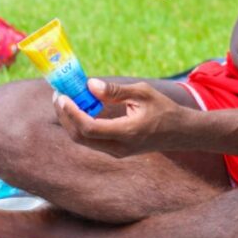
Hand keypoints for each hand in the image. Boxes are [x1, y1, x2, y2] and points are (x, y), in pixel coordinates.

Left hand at [54, 79, 184, 156]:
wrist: (179, 132)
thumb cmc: (164, 109)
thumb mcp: (143, 93)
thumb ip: (116, 91)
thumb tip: (90, 85)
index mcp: (126, 133)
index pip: (89, 128)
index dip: (72, 113)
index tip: (63, 97)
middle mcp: (118, 147)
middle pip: (80, 137)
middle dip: (65, 116)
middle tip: (59, 95)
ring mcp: (116, 152)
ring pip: (83, 140)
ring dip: (71, 120)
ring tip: (65, 100)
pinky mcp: (115, 150)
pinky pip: (91, 140)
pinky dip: (81, 124)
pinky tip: (80, 108)